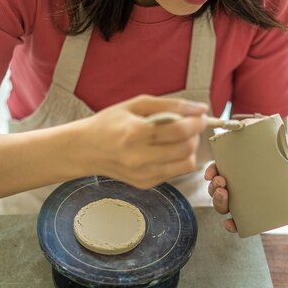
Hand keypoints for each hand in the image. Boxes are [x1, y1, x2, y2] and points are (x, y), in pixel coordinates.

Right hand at [81, 95, 207, 188]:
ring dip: (189, 149)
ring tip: (179, 139)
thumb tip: (200, 108)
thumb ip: (170, 104)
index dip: (196, 122)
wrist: (86, 149)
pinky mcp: (145, 184)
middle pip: (186, 149)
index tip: (200, 115)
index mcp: (135, 133)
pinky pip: (174, 172)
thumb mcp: (136, 104)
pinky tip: (165, 150)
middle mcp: (139, 157)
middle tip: (189, 126)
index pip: (179, 130)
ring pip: (186, 164)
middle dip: (195, 135)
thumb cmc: (110, 123)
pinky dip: (176, 159)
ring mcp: (143, 174)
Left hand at [204, 137, 287, 233]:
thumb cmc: (282, 151)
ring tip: (220, 180)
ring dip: (214, 190)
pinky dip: (210, 173)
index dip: (234, 225)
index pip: (241, 219)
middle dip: (220, 203)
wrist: (269, 129)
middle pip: (224, 206)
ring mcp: (230, 179)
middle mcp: (239, 192)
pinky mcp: (223, 164)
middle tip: (225, 192)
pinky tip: (211, 173)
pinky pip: (212, 172)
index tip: (230, 224)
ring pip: (215, 192)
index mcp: (254, 199)